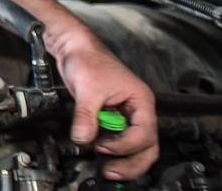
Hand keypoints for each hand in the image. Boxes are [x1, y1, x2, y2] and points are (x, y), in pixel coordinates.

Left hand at [58, 37, 158, 180]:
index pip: (144, 134)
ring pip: (136, 147)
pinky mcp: (113, 117)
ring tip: (105, 167)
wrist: (75, 49)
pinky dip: (111, 149)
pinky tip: (97, 150)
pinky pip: (118, 139)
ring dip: (123, 159)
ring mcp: (127, 115)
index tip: (103, 146)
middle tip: (111, 172)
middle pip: (147, 147)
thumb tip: (83, 139)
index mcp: (141, 100)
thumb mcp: (87, 89)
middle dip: (131, 163)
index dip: (125, 145)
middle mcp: (138, 110)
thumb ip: (86, 116)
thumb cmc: (88, 58)